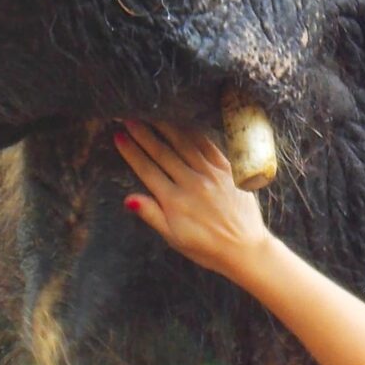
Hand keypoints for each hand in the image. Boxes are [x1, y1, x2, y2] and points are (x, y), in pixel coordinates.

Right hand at [114, 119, 276, 281]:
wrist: (244, 248)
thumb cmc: (206, 247)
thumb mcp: (174, 238)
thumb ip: (152, 215)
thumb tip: (128, 199)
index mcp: (175, 201)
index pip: (147, 170)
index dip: (131, 152)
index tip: (119, 136)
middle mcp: (192, 184)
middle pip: (163, 152)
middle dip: (144, 134)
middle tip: (129, 118)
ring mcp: (212, 174)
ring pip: (185, 144)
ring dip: (167, 127)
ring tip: (152, 115)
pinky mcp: (229, 170)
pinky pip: (208, 146)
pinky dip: (194, 133)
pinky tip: (183, 124)